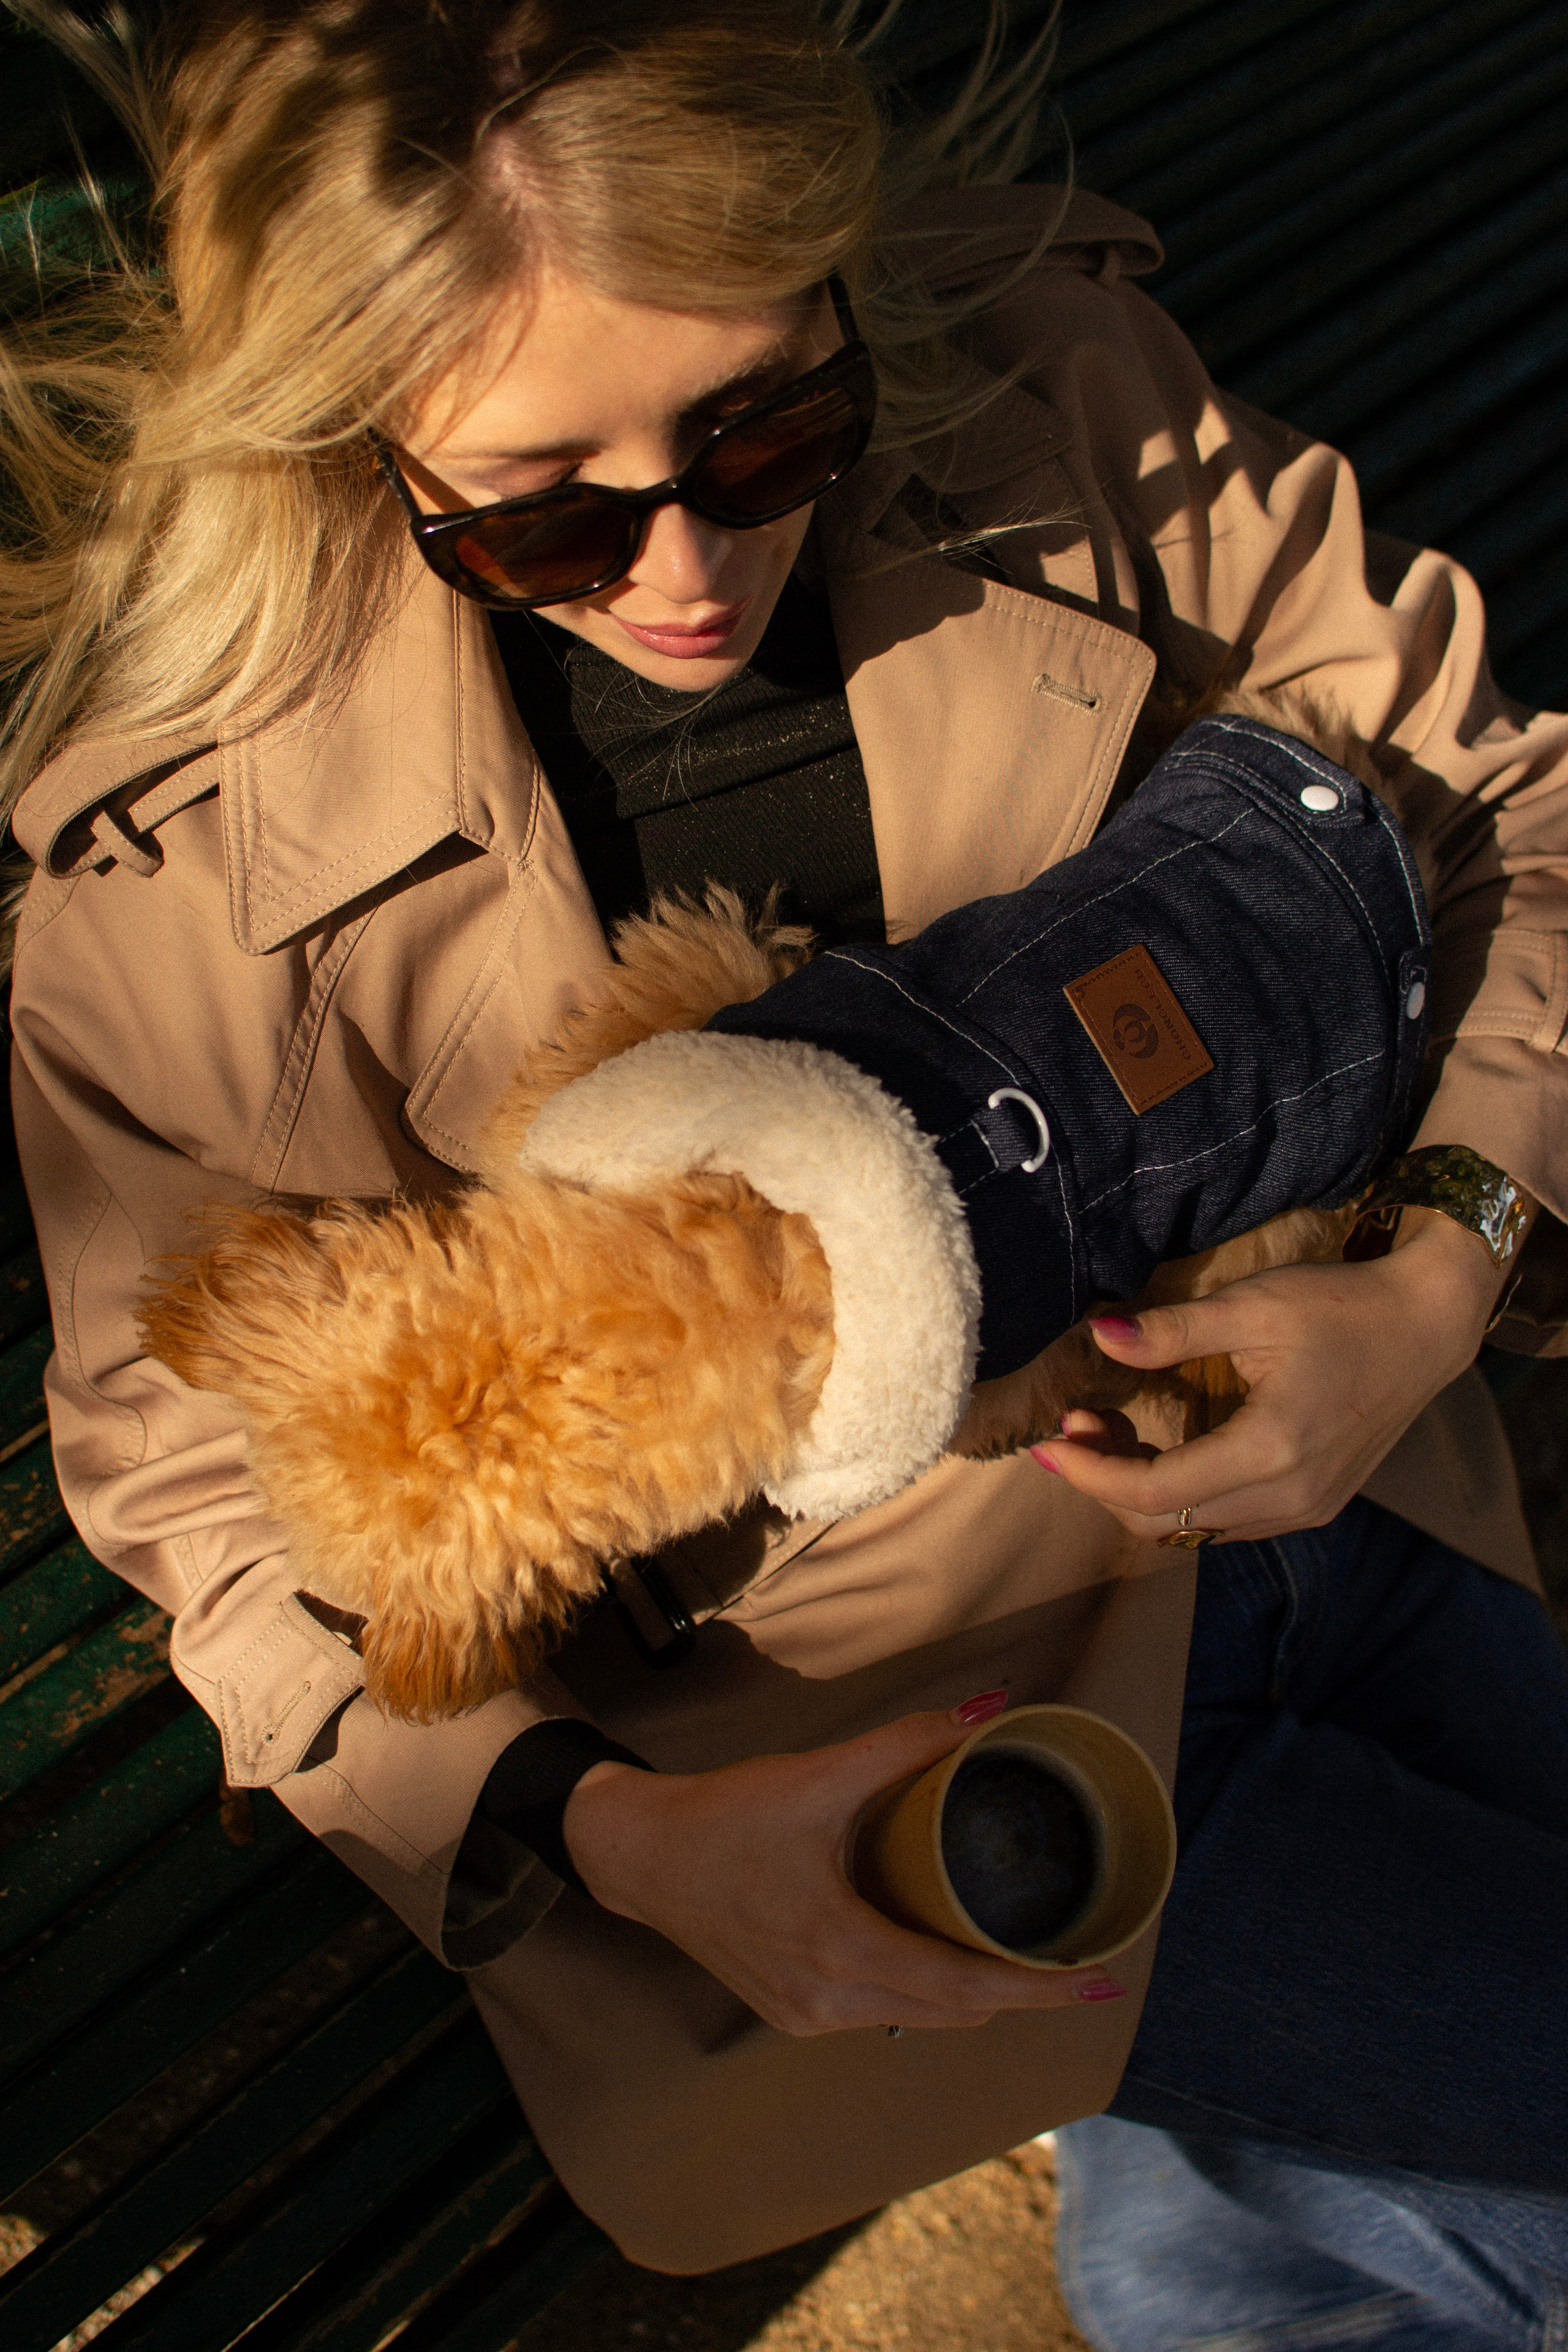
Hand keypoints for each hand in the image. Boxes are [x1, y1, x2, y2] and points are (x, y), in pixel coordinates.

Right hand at [562, 1700, 1124, 2035]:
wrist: (641, 1855)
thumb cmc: (727, 1816)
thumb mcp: (818, 1775)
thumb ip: (906, 1744)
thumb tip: (989, 1709)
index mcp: (839, 1948)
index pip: (963, 1986)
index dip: (1037, 1988)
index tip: (1098, 1981)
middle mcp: (827, 1999)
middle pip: (951, 2011)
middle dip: (1018, 1992)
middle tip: (1075, 1963)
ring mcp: (806, 2015)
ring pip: (917, 2015)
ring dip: (968, 1991)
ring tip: (1019, 1954)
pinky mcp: (791, 2011)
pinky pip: (880, 2010)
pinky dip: (920, 1988)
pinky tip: (939, 1951)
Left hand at [1032, 1207, 1520, 1543]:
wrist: (1427, 1326)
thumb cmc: (1343, 1306)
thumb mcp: (1252, 1306)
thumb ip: (1171, 1330)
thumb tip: (1099, 1337)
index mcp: (1272, 1451)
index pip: (1155, 1493)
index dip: (1090, 1473)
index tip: (1046, 1441)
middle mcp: (1290, 1497)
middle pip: (1166, 1522)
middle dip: (1106, 1480)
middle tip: (1077, 1421)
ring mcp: (1305, 1509)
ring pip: (1194, 1528)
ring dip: (1141, 1489)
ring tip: (1110, 1426)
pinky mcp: (1314, 1505)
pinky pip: (1226, 1520)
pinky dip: (1182, 1493)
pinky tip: (1163, 1443)